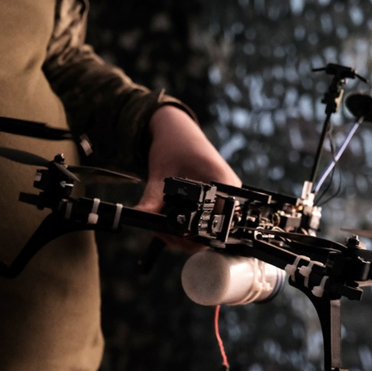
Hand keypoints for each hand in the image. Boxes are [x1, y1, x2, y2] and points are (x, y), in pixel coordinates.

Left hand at [134, 105, 240, 251]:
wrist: (178, 132)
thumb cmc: (173, 145)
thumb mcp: (159, 174)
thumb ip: (151, 199)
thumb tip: (142, 219)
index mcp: (221, 181)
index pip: (216, 221)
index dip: (192, 234)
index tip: (169, 234)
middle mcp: (229, 190)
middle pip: (213, 231)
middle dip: (185, 238)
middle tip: (161, 233)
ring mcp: (226, 195)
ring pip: (210, 229)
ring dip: (186, 235)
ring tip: (163, 228)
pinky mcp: (219, 199)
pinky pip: (208, 221)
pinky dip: (190, 226)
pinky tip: (171, 221)